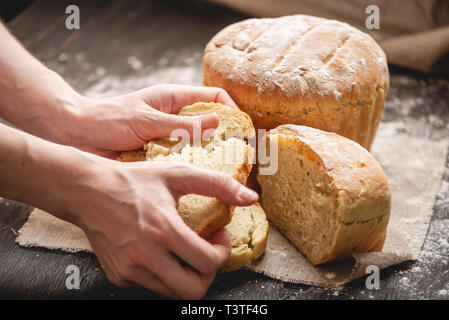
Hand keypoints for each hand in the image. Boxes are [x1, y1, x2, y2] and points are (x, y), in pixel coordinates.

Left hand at [64, 84, 237, 157]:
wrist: (77, 137)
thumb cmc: (107, 120)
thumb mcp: (146, 120)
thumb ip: (180, 124)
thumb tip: (217, 124)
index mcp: (174, 100)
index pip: (214, 98)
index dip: (233, 111)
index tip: (245, 130)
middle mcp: (176, 119)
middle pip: (212, 125)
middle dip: (228, 138)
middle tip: (243, 158)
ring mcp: (170, 139)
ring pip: (200, 146)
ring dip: (212, 158)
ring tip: (228, 174)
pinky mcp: (161, 157)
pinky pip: (183, 163)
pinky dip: (194, 171)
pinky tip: (202, 184)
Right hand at [72, 159, 257, 298]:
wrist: (87, 191)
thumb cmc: (133, 180)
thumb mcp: (177, 174)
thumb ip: (218, 184)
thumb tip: (251, 198)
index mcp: (163, 230)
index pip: (208, 263)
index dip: (223, 252)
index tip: (219, 236)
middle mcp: (145, 257)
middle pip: (193, 291)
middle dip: (209, 274)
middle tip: (207, 252)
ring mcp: (130, 271)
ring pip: (174, 293)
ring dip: (188, 275)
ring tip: (186, 250)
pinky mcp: (119, 276)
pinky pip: (153, 286)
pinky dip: (165, 274)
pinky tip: (162, 251)